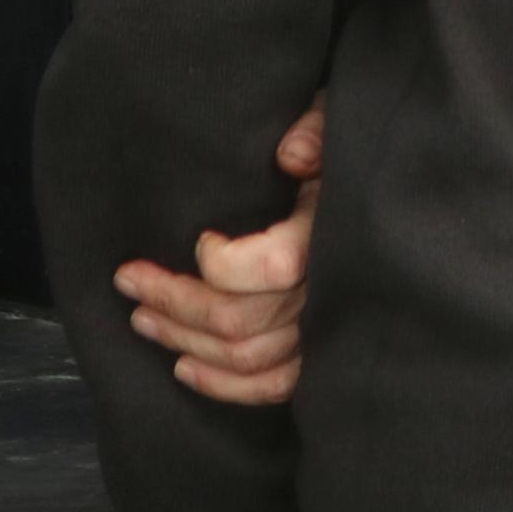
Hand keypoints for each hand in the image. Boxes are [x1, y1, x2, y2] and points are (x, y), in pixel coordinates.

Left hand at [118, 97, 322, 404]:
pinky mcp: (318, 353)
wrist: (382, 194)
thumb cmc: (345, 154)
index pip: (271, 268)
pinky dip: (225, 386)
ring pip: (246, 356)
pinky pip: (274, 386)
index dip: (221, 263)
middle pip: (240, 319)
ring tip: (142, 319)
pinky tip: (185, 368)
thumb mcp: (335, 124)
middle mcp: (328, 290)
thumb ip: (315, 132)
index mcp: (328, 235)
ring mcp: (324, 328)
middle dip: (174, 302)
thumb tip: (289, 155)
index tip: (199, 240)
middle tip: (130, 281)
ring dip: (185, 341)